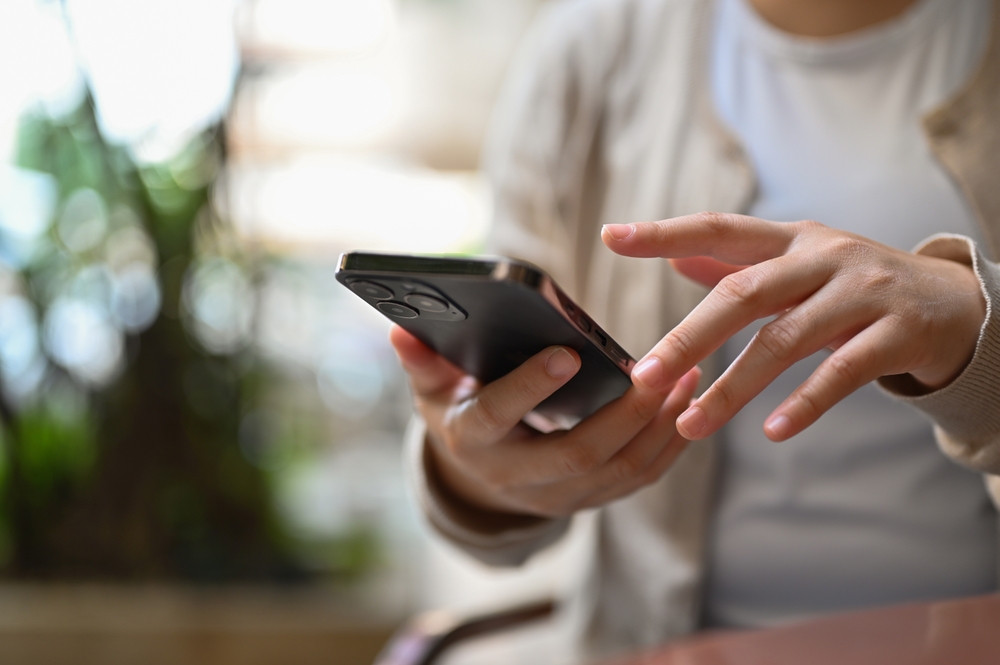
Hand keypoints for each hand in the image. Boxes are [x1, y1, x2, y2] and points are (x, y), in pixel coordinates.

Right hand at [390, 325, 701, 517]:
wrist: (480, 475)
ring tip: (685, 376)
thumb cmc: (459, 412)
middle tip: (658, 367)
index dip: (530, 388)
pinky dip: (668, 445)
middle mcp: (517, 478)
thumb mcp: (432, 389)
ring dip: (658, 426)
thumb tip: (400, 333)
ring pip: (619, 470)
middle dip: (623, 412)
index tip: (568, 353)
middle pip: (577, 452)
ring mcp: (558, 496)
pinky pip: (638, 479)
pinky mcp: (590, 500)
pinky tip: (687, 404)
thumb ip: (423, 361)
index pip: (499, 416)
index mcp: (474, 442)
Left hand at [602, 212, 985, 441]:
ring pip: (785, 340)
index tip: (610, 238)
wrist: (956, 302)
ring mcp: (863, 293)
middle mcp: (823, 258)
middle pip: (743, 294)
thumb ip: (740, 263)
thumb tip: (675, 257)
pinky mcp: (897, 333)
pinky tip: (772, 431)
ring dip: (733, 388)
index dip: (664, 233)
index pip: (719, 227)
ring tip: (691, 426)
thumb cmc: (858, 285)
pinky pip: (842, 373)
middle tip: (642, 378)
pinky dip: (804, 403)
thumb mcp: (800, 264)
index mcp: (791, 239)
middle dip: (687, 337)